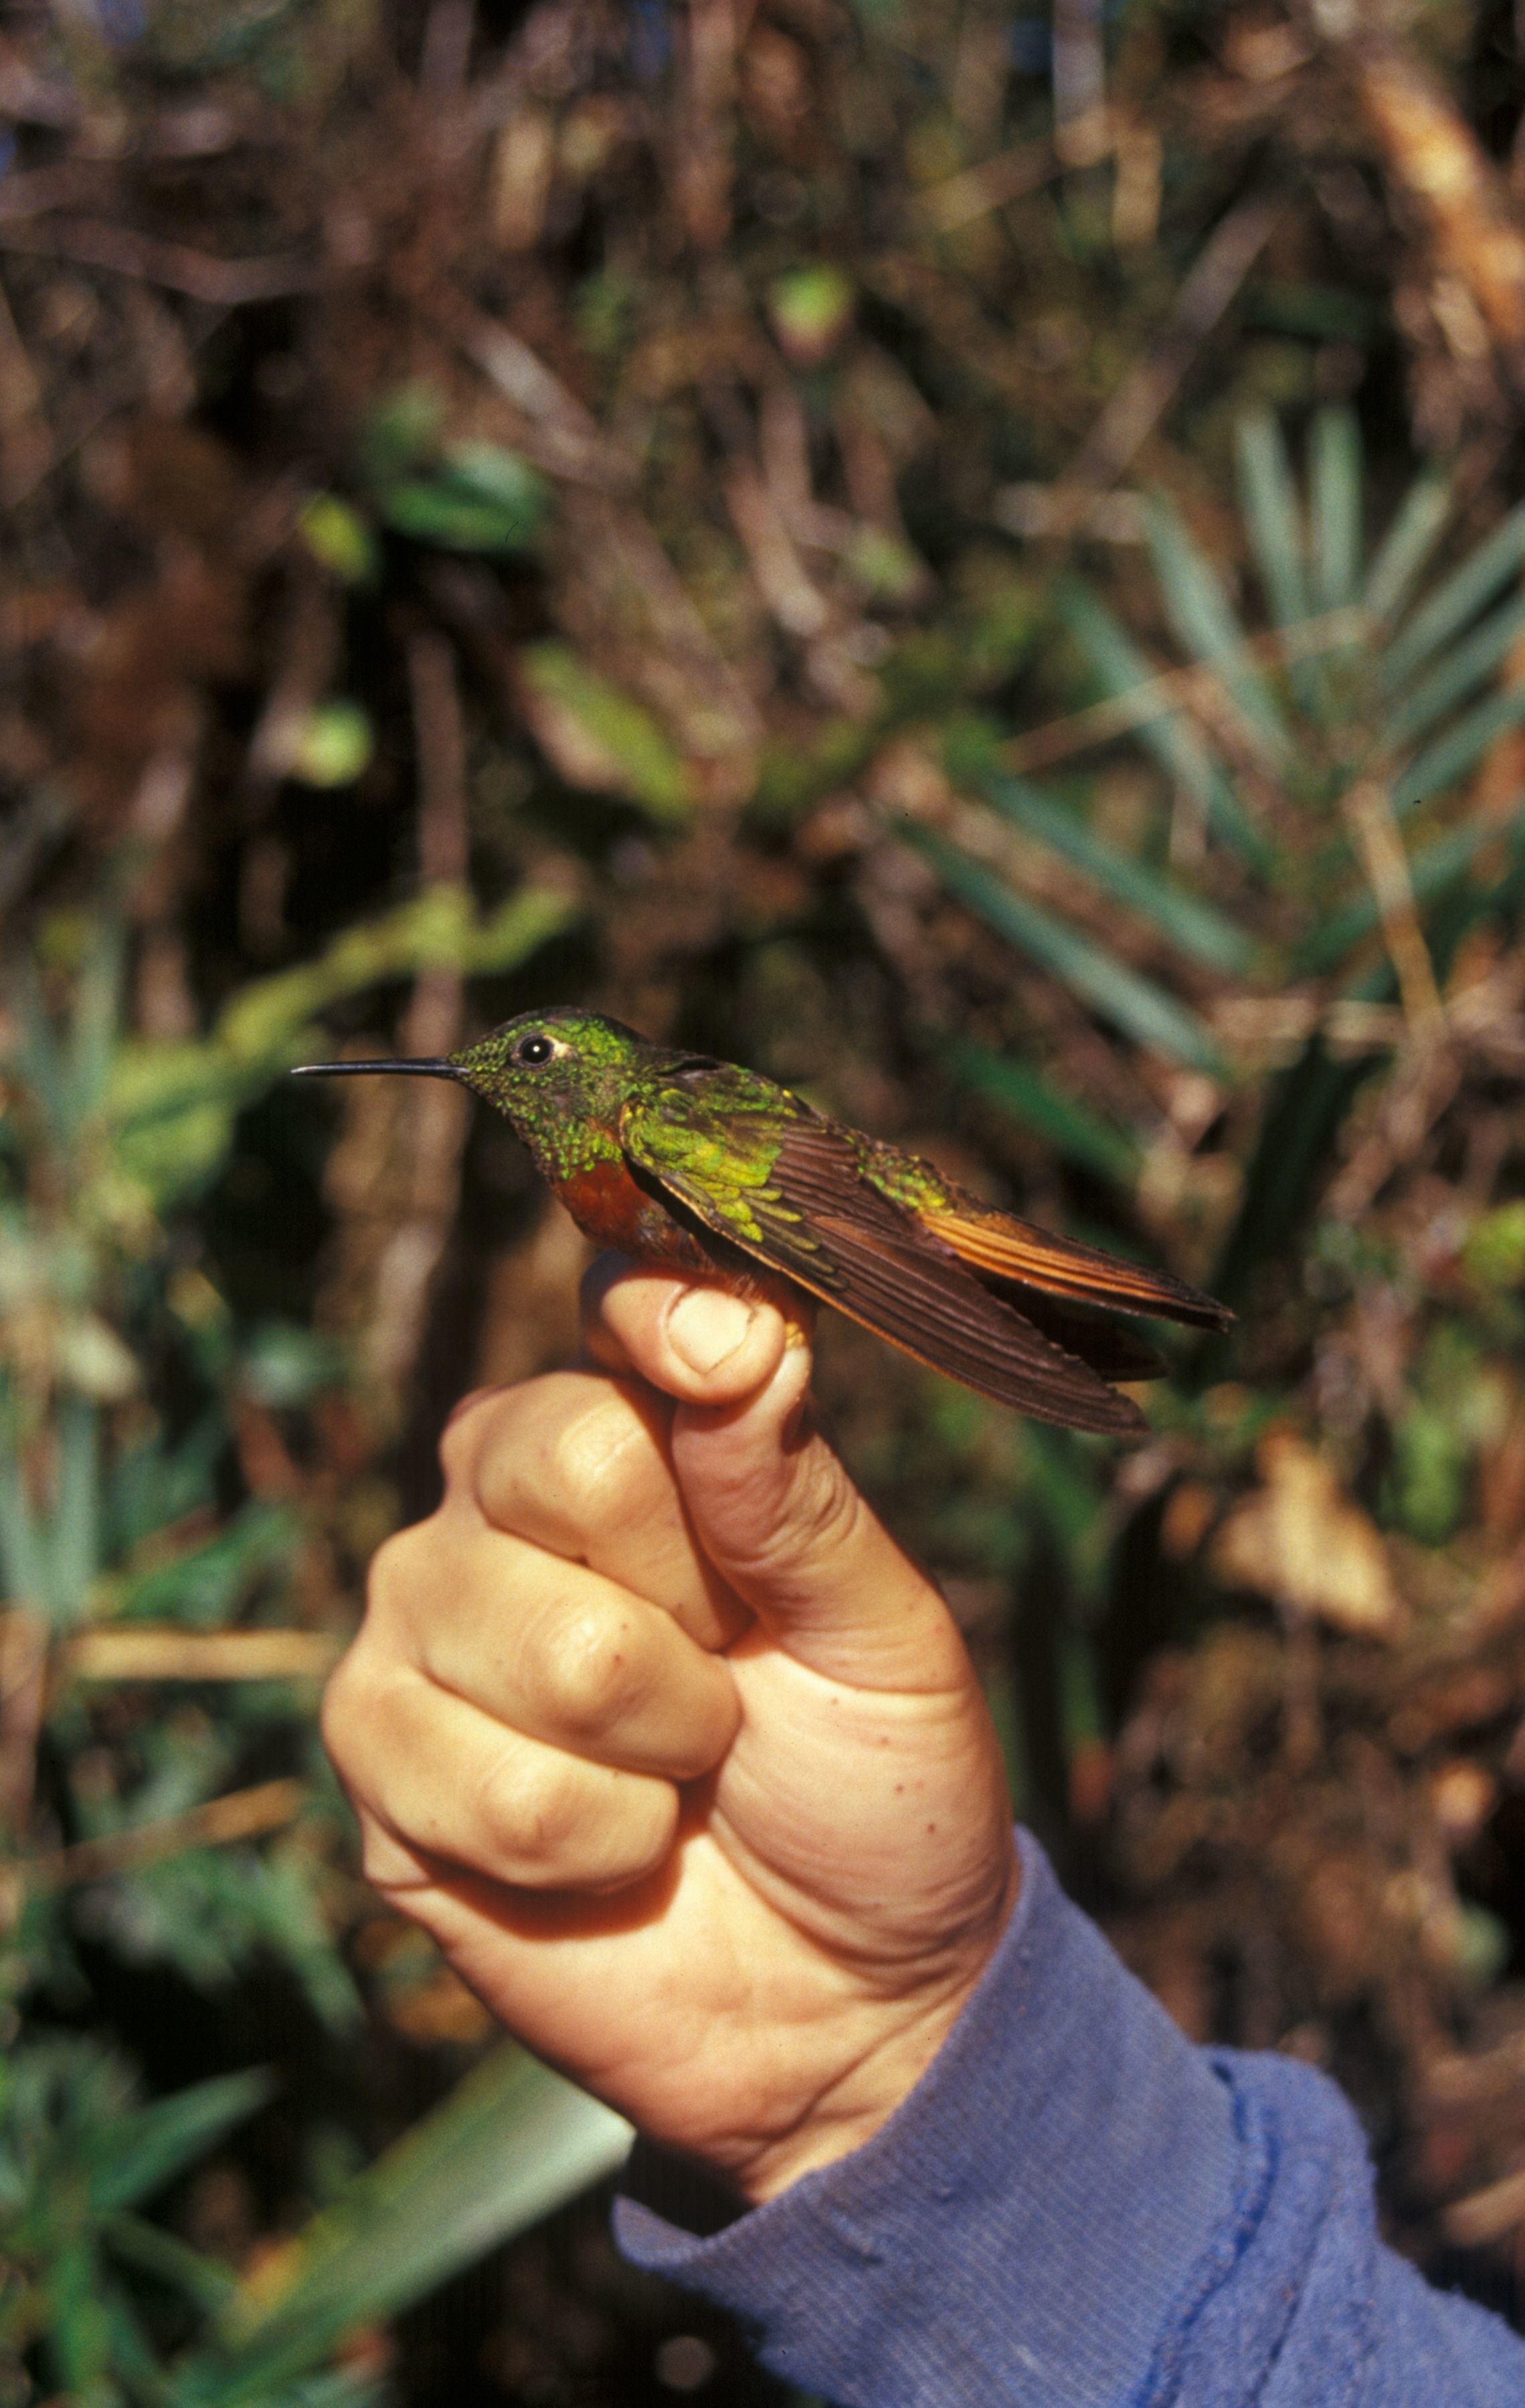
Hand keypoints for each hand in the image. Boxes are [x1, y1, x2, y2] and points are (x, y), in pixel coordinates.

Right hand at [322, 1267, 1018, 2202]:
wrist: (847, 2009)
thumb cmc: (875, 1788)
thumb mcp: (880, 1632)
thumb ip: (786, 1484)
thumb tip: (723, 1319)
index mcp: (616, 1436)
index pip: (611, 1335)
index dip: (672, 1346)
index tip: (727, 1365)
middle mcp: (488, 1506)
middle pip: (562, 1468)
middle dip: (698, 1617)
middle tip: (731, 1688)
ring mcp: (417, 1631)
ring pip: (538, 1647)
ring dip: (656, 1754)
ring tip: (678, 1781)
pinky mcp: (380, 1771)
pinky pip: (481, 1787)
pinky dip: (591, 1847)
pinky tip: (611, 1854)